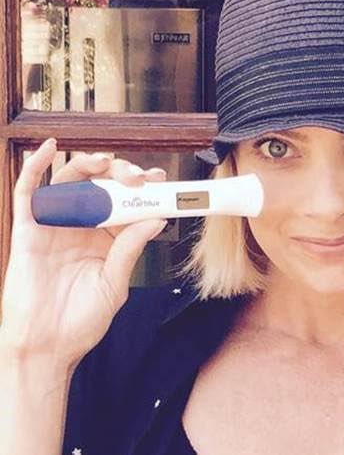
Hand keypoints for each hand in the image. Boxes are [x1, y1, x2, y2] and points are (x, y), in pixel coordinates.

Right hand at [0, 139, 167, 368]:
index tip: (161, 180)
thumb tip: (157, 218)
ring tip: (106, 162)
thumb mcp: (114, 284)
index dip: (143, 188)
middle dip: (121, 174)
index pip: (126, 203)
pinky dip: (36, 168)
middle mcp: (82, 227)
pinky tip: (49, 149)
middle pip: (101, 186)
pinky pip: (28, 193)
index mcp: (106, 239)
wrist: (47, 348)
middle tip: (139, 178)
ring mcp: (54, 226)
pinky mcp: (28, 230)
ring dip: (87, 164)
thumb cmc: (82, 321)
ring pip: (69, 182)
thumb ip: (130, 249)